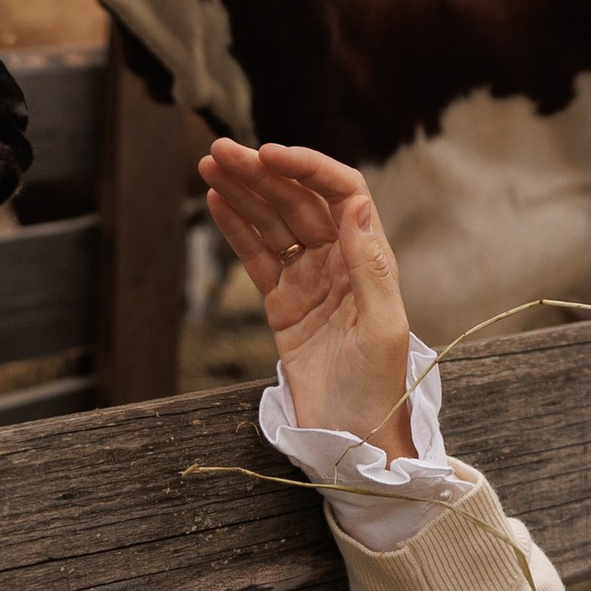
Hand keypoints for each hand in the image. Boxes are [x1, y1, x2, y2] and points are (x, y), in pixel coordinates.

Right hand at [198, 139, 417, 457]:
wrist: (353, 439)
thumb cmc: (378, 390)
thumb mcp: (381, 328)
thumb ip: (368, 265)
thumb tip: (355, 203)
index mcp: (369, 259)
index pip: (340, 193)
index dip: (306, 167)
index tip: (269, 154)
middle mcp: (339, 261)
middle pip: (297, 201)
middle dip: (260, 172)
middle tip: (220, 151)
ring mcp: (308, 280)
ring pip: (272, 223)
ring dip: (242, 191)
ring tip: (209, 165)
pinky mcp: (282, 303)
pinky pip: (256, 256)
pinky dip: (235, 227)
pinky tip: (215, 201)